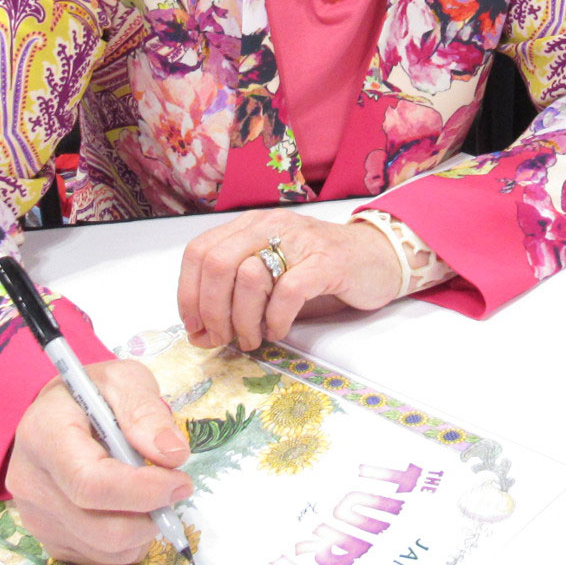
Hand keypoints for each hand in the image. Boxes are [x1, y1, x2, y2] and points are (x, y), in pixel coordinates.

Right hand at [5, 359, 193, 564]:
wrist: (56, 417)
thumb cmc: (92, 396)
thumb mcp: (123, 381)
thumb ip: (146, 411)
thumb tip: (171, 455)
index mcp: (43, 434)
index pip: (90, 483)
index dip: (142, 490)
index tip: (180, 481)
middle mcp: (30, 482)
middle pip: (100, 526)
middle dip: (151, 516)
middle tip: (175, 489)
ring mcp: (34, 517)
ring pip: (104, 549)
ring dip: (143, 530)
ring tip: (151, 495)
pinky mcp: (48, 540)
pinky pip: (98, 560)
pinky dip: (128, 544)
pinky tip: (131, 510)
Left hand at [177, 210, 402, 351]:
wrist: (377, 258)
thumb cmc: (318, 270)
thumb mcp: (270, 276)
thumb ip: (234, 297)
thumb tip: (199, 334)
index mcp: (249, 226)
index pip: (199, 252)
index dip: (188, 294)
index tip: (195, 327)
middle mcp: (269, 226)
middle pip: (217, 265)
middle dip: (212, 311)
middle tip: (222, 339)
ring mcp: (298, 241)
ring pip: (248, 278)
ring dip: (242, 320)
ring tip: (252, 339)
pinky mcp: (326, 262)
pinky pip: (287, 292)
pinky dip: (275, 320)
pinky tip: (277, 331)